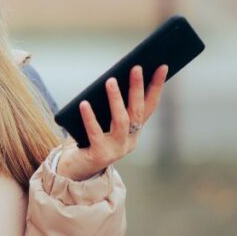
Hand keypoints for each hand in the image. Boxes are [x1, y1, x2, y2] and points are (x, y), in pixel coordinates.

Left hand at [57, 64, 168, 180]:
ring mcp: (116, 150)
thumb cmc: (87, 139)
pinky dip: (90, 118)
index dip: (156, 87)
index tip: (162, 66)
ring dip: (116, 99)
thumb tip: (110, 78)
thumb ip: (107, 105)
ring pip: (120, 121)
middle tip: (136, 67)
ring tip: (110, 80)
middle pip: (136, 111)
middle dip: (137, 88)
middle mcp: (129, 141)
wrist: (74, 169)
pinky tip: (84, 104)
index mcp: (133, 131)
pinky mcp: (99, 155)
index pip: (149, 106)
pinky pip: (95, 133)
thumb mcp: (102, 120)